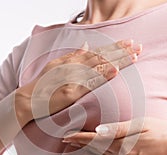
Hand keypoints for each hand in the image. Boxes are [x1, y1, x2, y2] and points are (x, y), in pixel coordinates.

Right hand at [16, 40, 141, 122]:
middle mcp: (74, 67)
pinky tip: (115, 71)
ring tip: (134, 56)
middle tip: (138, 46)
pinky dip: (102, 76)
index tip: (129, 43)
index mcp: (72, 61)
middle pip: (101, 57)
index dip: (114, 47)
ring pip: (98, 67)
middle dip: (121, 51)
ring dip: (117, 61)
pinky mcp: (71, 92)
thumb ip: (73, 55)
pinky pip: (90, 83)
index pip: (97, 52)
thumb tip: (87, 45)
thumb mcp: (56, 65)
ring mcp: (73, 79)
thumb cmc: (43, 84)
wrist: (28, 100)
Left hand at [63, 117, 166, 154]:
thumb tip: (97, 131)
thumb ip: (117, 128)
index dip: (79, 138)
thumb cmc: (160, 131)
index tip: (66, 136)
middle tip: (66, 140)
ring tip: (76, 149)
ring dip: (87, 153)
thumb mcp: (140, 124)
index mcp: (122, 145)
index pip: (94, 141)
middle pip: (95, 150)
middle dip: (80, 144)